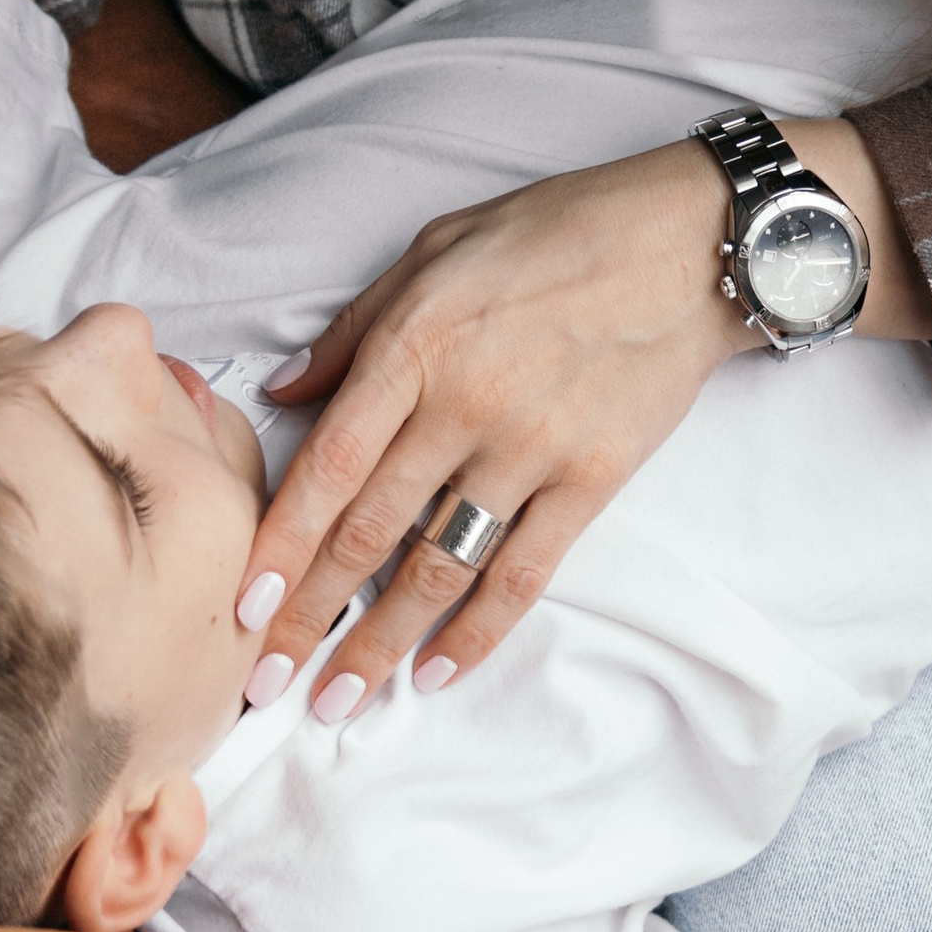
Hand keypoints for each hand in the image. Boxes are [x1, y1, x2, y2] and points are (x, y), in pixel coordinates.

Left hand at [239, 136, 746, 713]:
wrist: (690, 243)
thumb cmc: (557, 231)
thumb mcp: (437, 249)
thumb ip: (356, 328)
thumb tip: (284, 391)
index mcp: (414, 346)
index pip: (327, 465)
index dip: (279, 543)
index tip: (241, 604)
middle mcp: (463, 406)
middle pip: (368, 532)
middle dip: (308, 616)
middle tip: (264, 682)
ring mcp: (530, 449)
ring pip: (438, 567)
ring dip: (381, 644)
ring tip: (339, 699)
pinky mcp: (591, 480)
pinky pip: (524, 574)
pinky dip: (477, 630)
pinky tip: (437, 671)